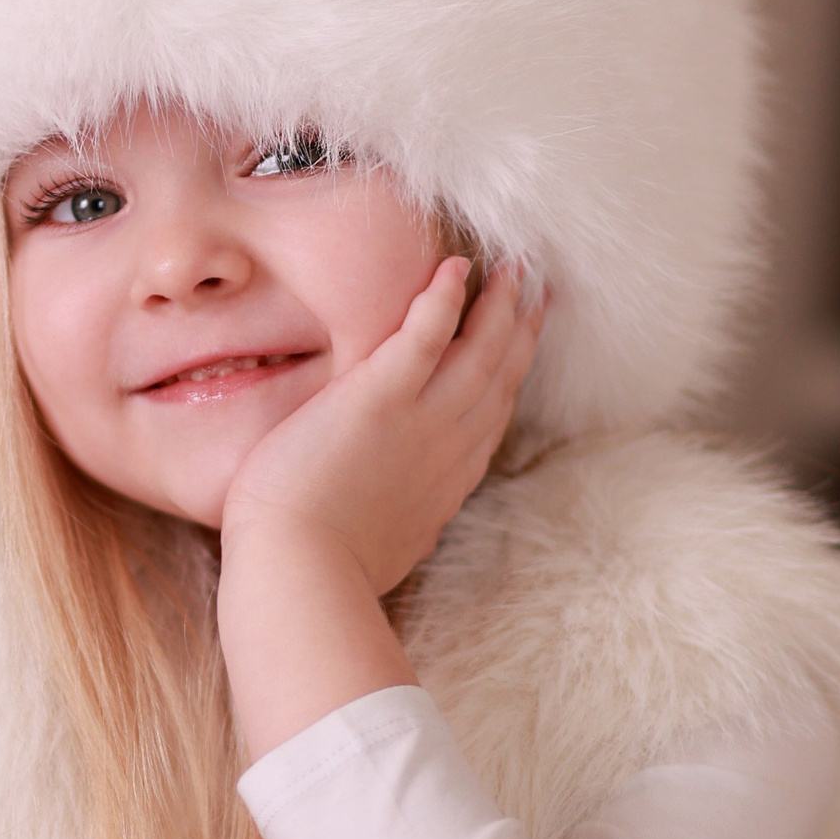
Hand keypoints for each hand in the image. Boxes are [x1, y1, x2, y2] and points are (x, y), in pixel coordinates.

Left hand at [220, 256, 545, 596]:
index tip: (523, 346)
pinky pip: (426, 335)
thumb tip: (405, 520)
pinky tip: (458, 265)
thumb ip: (403, 517)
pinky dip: (446, 298)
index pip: (490, 416)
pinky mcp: (380, 397)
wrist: (300, 573)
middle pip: (500, 376)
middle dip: (523, 330)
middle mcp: (449, 447)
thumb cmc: (321, 570)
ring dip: (500, 305)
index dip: (512, 375)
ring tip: (515, 267)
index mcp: (448, 482)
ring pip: (478, 351)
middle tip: (539, 290)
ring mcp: (420, 421)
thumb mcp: (386, 546)